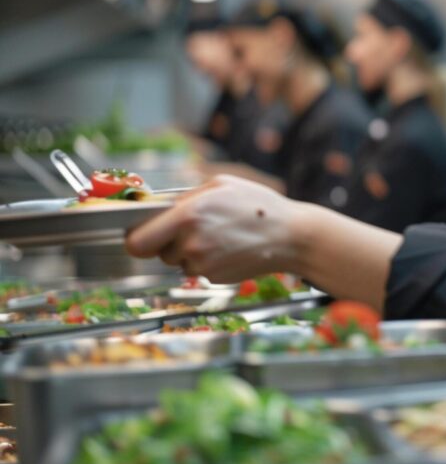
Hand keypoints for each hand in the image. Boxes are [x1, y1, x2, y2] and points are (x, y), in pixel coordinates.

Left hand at [125, 175, 300, 282]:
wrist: (291, 236)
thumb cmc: (258, 205)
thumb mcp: (220, 185)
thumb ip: (184, 197)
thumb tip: (155, 207)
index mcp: (188, 215)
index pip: (136, 241)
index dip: (136, 238)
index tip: (141, 234)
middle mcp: (191, 243)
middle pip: (156, 252)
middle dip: (168, 242)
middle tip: (194, 229)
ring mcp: (203, 264)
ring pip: (178, 262)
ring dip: (190, 252)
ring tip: (220, 236)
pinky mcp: (214, 278)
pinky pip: (197, 270)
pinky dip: (207, 261)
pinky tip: (229, 248)